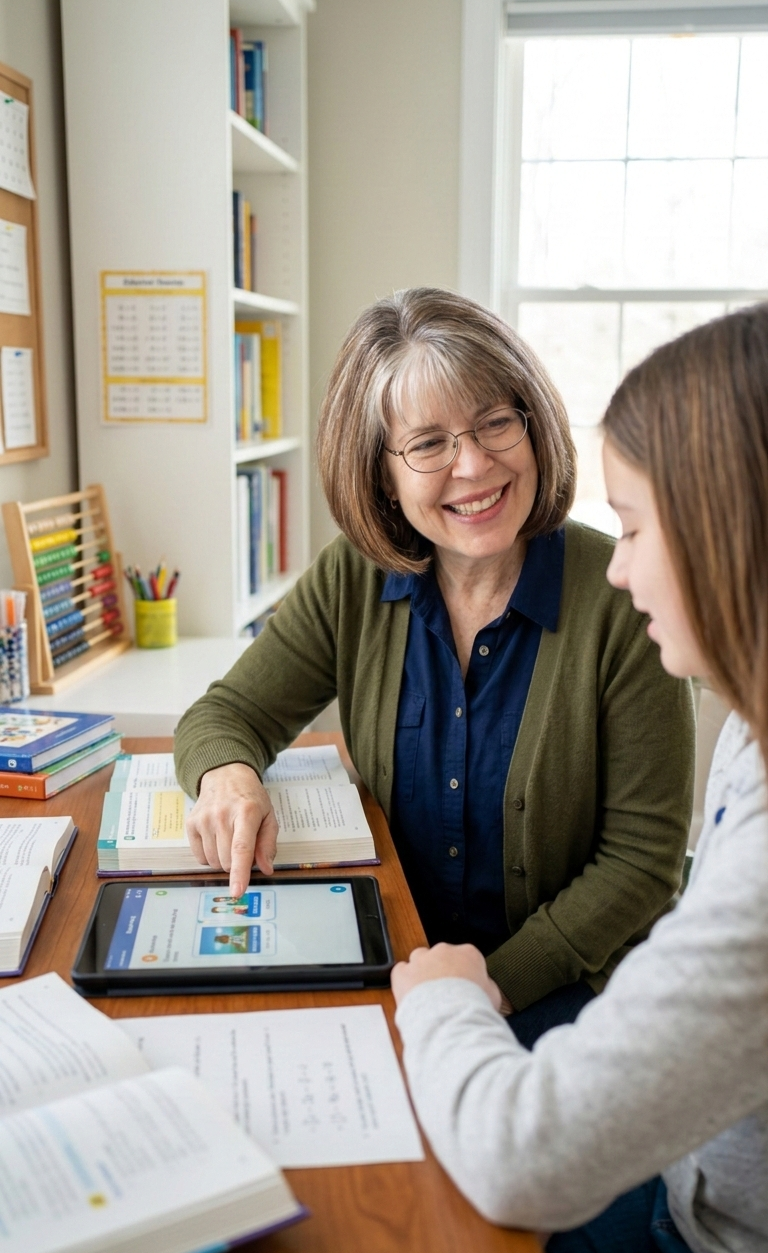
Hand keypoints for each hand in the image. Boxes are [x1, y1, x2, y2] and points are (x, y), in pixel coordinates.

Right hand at [185, 762, 277, 897]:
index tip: (237, 891)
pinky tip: (216, 839)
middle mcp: (222, 815)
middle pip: (227, 861)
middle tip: (242, 843)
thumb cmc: (250, 799)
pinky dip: (210, 856)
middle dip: (237, 862)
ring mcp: (203, 819)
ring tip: (229, 838)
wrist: (225, 776)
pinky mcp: (190, 824)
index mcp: (246, 812)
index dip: (240, 873)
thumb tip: (266, 869)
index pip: (241, 848)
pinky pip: (200, 858)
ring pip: (213, 862)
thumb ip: (268, 844)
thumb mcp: (268, 816)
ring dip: (224, 859)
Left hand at [391, 942, 508, 1013]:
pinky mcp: (403, 973)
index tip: (464, 987)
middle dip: (442, 971)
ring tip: (427, 994)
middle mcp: (444, 951)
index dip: (465, 974)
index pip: (466, 957)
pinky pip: (401, 970)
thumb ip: (487, 986)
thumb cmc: (473, 1009)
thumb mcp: (493, 997)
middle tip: (445, 993)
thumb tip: (485, 988)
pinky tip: (410, 993)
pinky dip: (404, 980)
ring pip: (420, 958)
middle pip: (442, 956)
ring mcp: (422, 960)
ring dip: (422, 972)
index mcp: (469, 954)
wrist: (450, 1019)